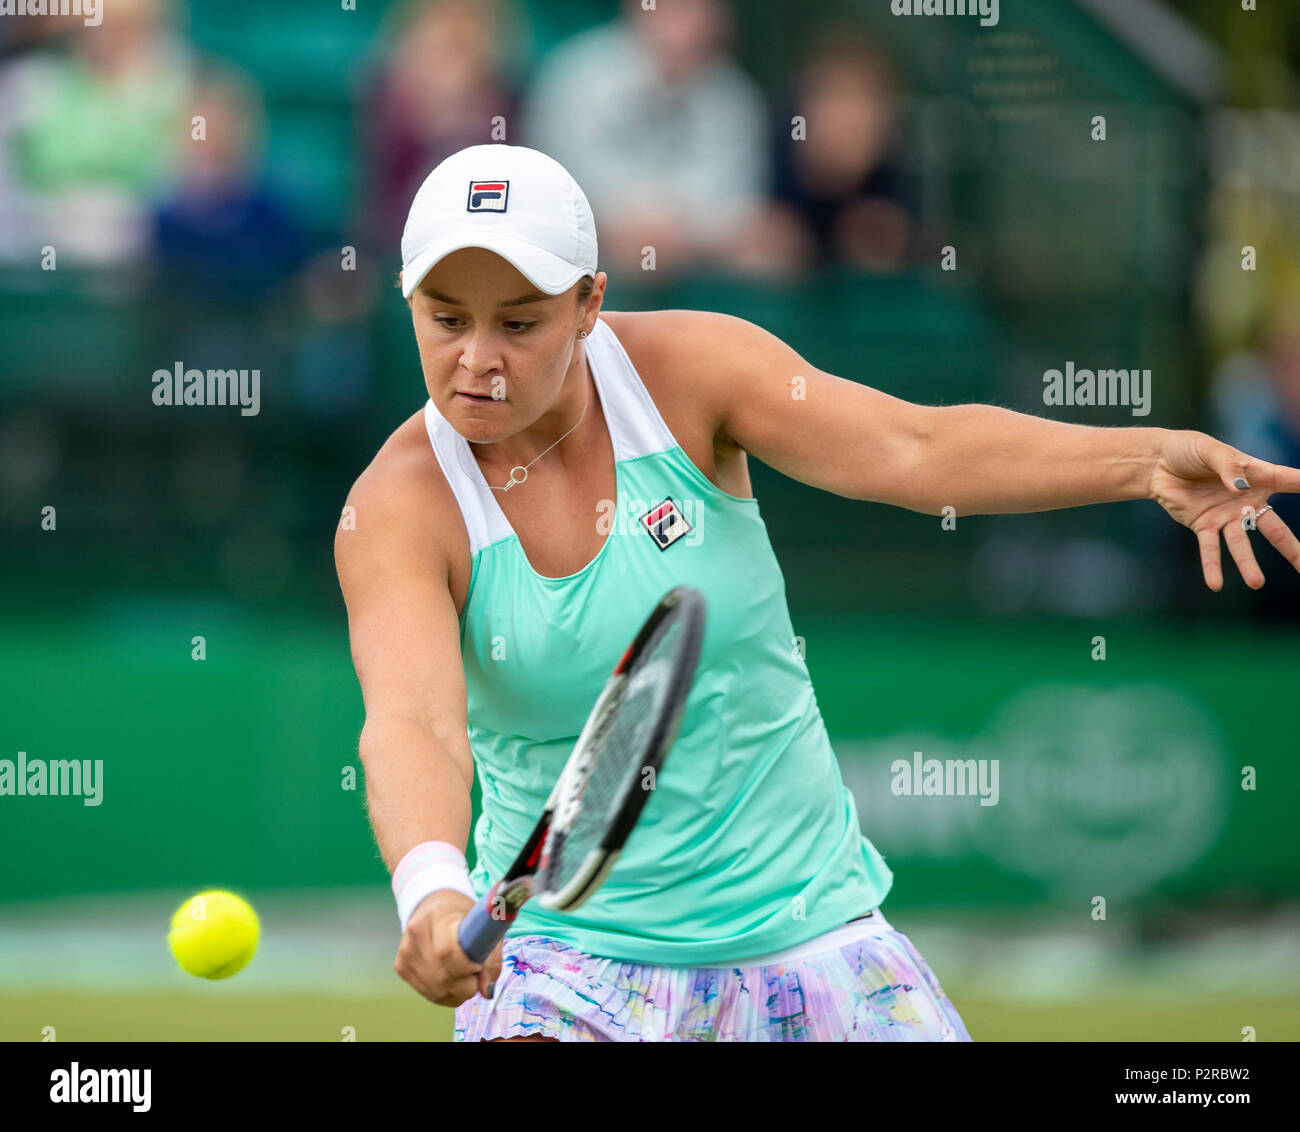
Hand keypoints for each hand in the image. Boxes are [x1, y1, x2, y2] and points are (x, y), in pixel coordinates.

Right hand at [394, 889, 501, 1007]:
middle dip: (466, 985)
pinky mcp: (401, 966)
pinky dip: (446, 994)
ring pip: (436, 991)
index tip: (479, 966)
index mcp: (437, 915)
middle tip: (476, 975)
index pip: (447, 951)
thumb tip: (486, 991)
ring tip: (466, 977)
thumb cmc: (464, 917)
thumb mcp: (484, 927)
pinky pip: (428, 993)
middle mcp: (415, 932)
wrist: (434, 906)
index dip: (467, 967)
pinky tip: (453, 981)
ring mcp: (405, 951)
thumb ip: (491, 958)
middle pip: (442, 976)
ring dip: (458, 992)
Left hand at [1149, 430, 1299, 590]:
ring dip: (1247, 564)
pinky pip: (1209, 548)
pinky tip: (1215, 584)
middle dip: (1292, 549)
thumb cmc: (1189, 450)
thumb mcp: (1210, 450)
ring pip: (1241, 544)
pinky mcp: (1203, 525)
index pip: (1290, 481)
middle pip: (1275, 529)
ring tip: (1257, 583)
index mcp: (1257, 476)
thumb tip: (1241, 489)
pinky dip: (1211, 565)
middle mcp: (1247, 501)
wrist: (1158, 462)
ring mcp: (1226, 516)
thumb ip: (1228, 467)